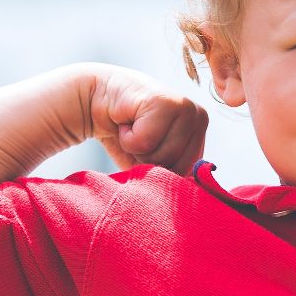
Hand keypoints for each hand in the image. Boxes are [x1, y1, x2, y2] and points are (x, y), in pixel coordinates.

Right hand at [88, 67, 209, 174]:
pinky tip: (126, 120)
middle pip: (178, 168)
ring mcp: (185, 107)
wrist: (95, 99)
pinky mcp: (166, 102)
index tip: (148, 146)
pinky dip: (128, 138)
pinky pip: (145, 142)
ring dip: (137, 148)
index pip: (189, 174)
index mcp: (200, 132)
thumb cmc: (125, 134)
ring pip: (162, 156)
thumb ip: (170, 175)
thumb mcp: (152, 161)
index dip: (161, 169)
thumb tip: (180, 196)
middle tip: (138, 135)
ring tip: (132, 127)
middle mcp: (199, 117)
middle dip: (149, 159)